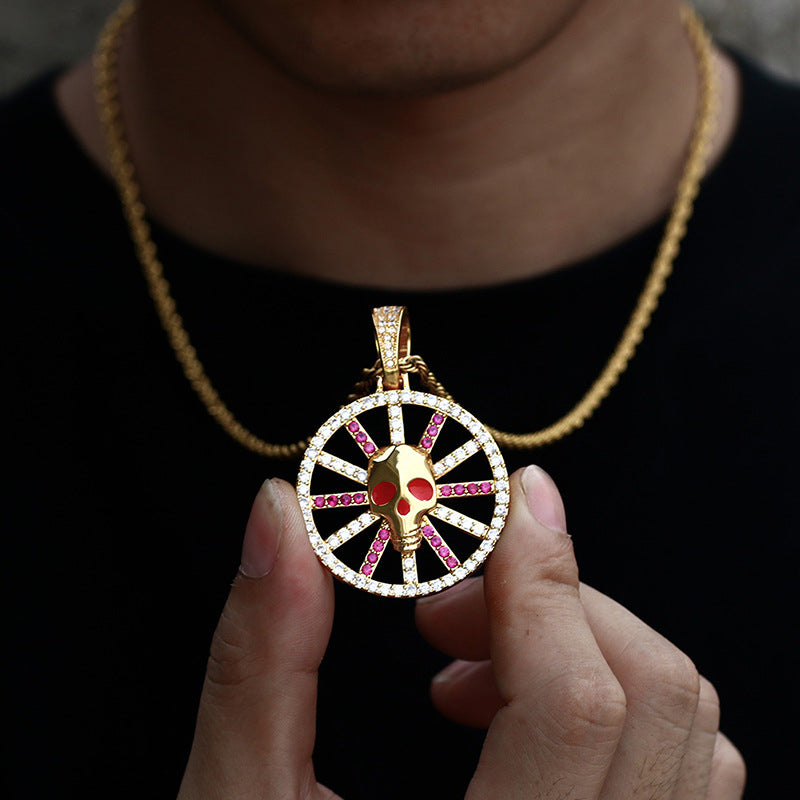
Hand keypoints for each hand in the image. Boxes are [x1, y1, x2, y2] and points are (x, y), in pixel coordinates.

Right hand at [176, 470, 745, 798]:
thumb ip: (261, 659)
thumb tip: (280, 514)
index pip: (573, 702)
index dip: (543, 576)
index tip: (512, 499)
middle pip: (649, 696)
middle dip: (552, 604)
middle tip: (442, 608)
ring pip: (687, 731)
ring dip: (583, 650)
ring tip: (468, 669)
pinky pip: (685, 773)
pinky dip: (612, 703)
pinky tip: (514, 717)